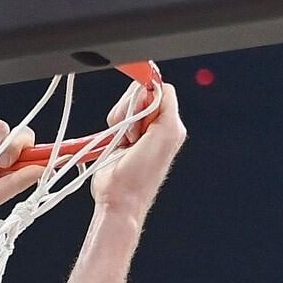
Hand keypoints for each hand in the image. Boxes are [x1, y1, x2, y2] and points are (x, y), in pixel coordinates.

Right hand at [89, 77, 184, 211]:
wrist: (118, 198)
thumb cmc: (142, 175)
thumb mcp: (166, 132)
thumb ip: (165, 103)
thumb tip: (154, 83)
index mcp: (171, 122)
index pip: (159, 88)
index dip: (145, 97)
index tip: (139, 114)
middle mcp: (157, 124)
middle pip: (139, 93)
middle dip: (130, 110)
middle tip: (132, 135)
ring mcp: (138, 130)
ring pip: (125, 104)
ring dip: (120, 120)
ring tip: (125, 141)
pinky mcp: (121, 136)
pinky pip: (115, 117)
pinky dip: (111, 126)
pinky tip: (117, 143)